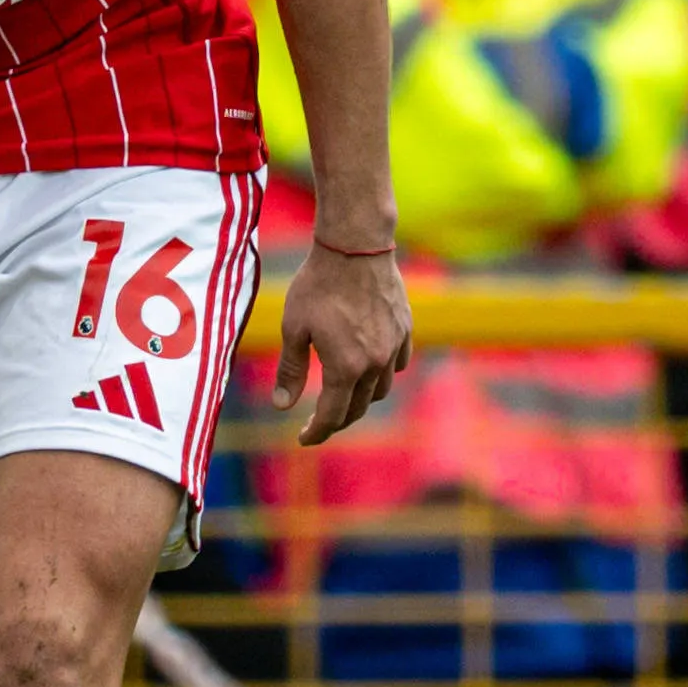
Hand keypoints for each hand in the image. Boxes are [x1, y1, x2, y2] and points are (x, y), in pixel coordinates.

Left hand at [273, 243, 410, 445]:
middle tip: (317, 423)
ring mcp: (395, 346)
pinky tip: (368, 368)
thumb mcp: (293, 328)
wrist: (355, 247)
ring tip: (341, 396)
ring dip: (360, 399)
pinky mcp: (405, 329)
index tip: (303, 439)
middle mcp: (375, 364)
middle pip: (358, 408)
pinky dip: (382, 373)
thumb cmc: (317, 286)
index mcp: (345, 368)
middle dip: (336, 420)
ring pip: (381, 389)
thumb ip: (290, 370)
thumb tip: (282, 405)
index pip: (332, 416)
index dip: (316, 432)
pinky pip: (397, 364)